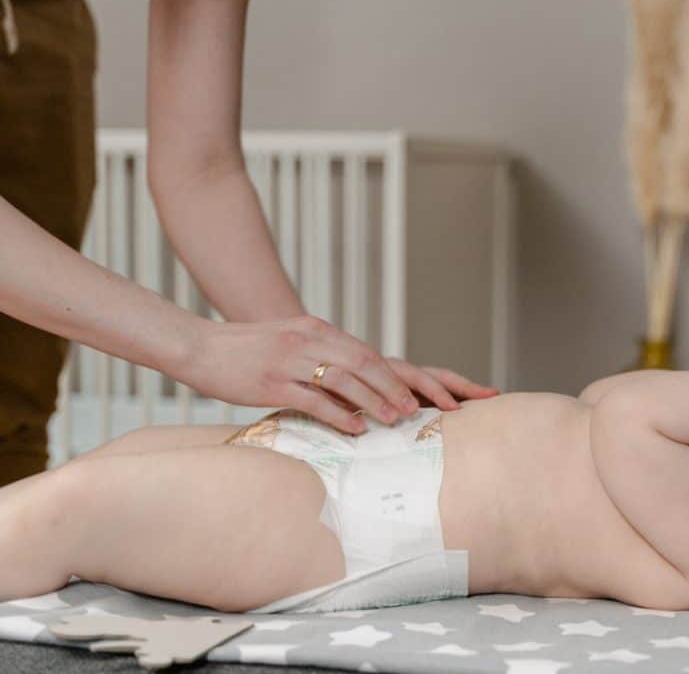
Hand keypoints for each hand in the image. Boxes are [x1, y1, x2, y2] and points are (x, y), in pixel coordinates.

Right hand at [175, 316, 499, 432]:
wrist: (199, 346)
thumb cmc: (246, 349)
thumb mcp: (290, 342)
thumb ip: (321, 354)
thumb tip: (352, 377)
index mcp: (316, 330)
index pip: (367, 352)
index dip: (395, 375)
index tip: (417, 393)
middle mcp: (309, 341)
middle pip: (365, 363)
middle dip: (395, 387)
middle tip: (417, 411)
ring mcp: (291, 361)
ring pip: (345, 380)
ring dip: (374, 401)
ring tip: (395, 421)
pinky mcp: (271, 382)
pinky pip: (313, 399)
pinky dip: (339, 414)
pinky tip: (356, 429)